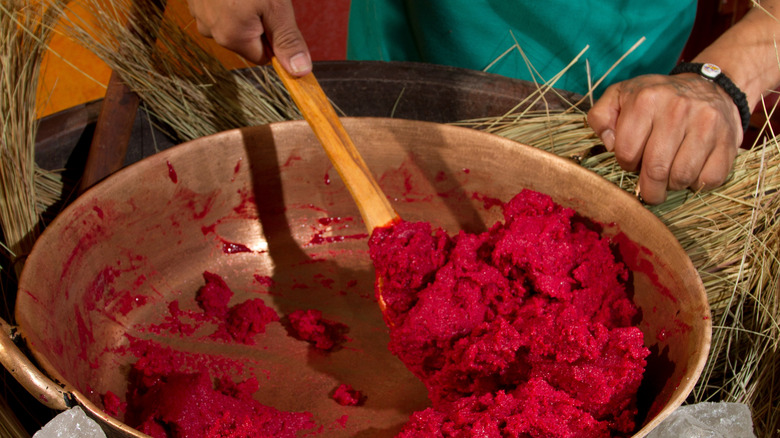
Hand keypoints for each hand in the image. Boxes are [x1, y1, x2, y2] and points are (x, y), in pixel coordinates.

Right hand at [187, 0, 311, 75]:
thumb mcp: (276, 7)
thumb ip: (287, 41)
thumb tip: (299, 73)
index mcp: (231, 37)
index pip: (262, 57)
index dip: (274, 38)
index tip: (276, 16)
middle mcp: (210, 31)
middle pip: (245, 39)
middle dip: (257, 22)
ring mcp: (198, 14)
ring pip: (230, 23)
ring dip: (241, 10)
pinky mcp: (194, 0)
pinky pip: (216, 8)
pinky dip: (226, 0)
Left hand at [587, 74, 742, 203]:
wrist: (708, 86)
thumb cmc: (656, 99)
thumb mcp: (620, 96)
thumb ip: (601, 117)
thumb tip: (609, 144)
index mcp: (646, 99)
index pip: (626, 151)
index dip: (626, 163)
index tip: (632, 161)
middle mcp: (677, 109)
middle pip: (655, 169)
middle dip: (648, 188)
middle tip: (648, 189)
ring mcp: (706, 124)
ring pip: (682, 177)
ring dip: (672, 185)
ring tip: (670, 176)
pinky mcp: (728, 140)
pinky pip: (709, 179)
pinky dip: (697, 183)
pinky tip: (692, 171)